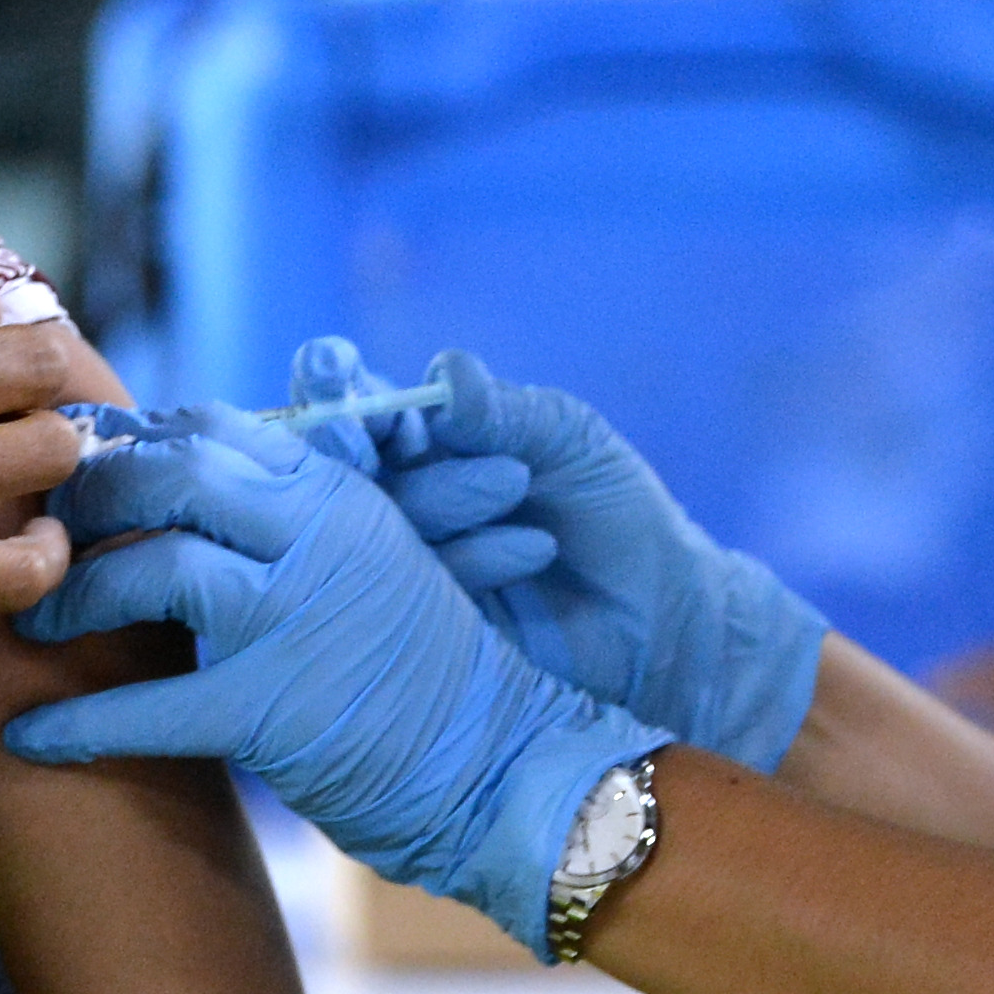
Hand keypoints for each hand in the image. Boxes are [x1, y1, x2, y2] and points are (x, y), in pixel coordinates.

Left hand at [0, 406, 665, 953]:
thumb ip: (295, 516)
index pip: (208, 428)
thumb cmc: (423, 671)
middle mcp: (315, 534)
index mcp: (334, 492)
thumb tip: (188, 487)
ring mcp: (295, 616)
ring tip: (33, 621)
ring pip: (153, 567)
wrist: (501, 764)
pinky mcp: (274, 706)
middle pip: (168, 474)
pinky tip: (26, 735)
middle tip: (37, 533)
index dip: (128, 444)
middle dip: (86, 499)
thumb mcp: (374, 556)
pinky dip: (77, 722)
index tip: (78, 473)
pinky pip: (149, 705)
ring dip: (74, 595)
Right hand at [300, 340, 827, 772]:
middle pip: (334, 462)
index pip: (357, 398)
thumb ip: (503, 411)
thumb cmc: (615, 509)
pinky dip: (471, 558)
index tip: (334, 371)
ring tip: (514, 486)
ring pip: (374, 520)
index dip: (333, 382)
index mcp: (428, 436)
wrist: (659, 614)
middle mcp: (401, 494)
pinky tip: (534, 548)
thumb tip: (444, 371)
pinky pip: (410, 585)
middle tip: (360, 438)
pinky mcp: (418, 622)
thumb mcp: (567, 439)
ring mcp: (404, 561)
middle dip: (339, 440)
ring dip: (438, 497)